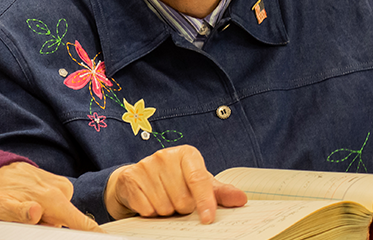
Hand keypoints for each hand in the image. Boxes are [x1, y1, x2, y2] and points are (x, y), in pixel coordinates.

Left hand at [0, 162, 102, 231]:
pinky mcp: (58, 183)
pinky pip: (59, 204)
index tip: (106, 238)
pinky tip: (34, 202)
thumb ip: (19, 212)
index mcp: (51, 198)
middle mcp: (59, 189)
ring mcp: (60, 185)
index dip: (95, 234)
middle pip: (69, 221)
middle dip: (53, 226)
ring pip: (62, 213)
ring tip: (29, 209)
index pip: (82, 222)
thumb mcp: (0, 207)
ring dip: (49, 217)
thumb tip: (35, 212)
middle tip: (32, 220)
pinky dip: (49, 208)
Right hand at [105, 145, 246, 223]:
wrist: (138, 179)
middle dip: (182, 208)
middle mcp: (165, 156)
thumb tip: (241, 199)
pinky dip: (150, 212)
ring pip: (163, 206)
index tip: (208, 219)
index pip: (199, 180)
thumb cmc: (174, 181)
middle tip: (178, 201)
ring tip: (163, 200)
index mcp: (186, 154)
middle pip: (182, 199)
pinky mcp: (130, 178)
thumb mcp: (198, 183)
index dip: (205, 202)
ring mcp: (146, 165)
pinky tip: (150, 202)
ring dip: (166, 210)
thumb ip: (220, 192)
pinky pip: (146, 208)